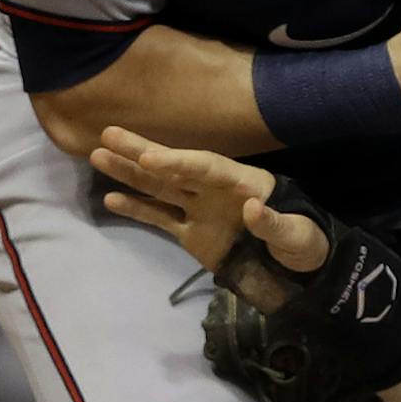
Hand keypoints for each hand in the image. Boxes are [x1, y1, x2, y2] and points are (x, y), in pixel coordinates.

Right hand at [91, 127, 330, 275]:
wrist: (298, 267)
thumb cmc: (303, 241)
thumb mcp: (297, 234)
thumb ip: (274, 222)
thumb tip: (252, 208)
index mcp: (243, 182)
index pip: (206, 167)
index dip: (179, 162)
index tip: (150, 159)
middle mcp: (214, 189)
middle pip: (175, 167)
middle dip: (142, 151)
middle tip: (109, 134)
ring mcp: (200, 209)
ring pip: (159, 187)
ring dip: (129, 173)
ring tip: (97, 155)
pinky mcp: (191, 233)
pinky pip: (160, 218)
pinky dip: (137, 209)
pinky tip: (110, 199)